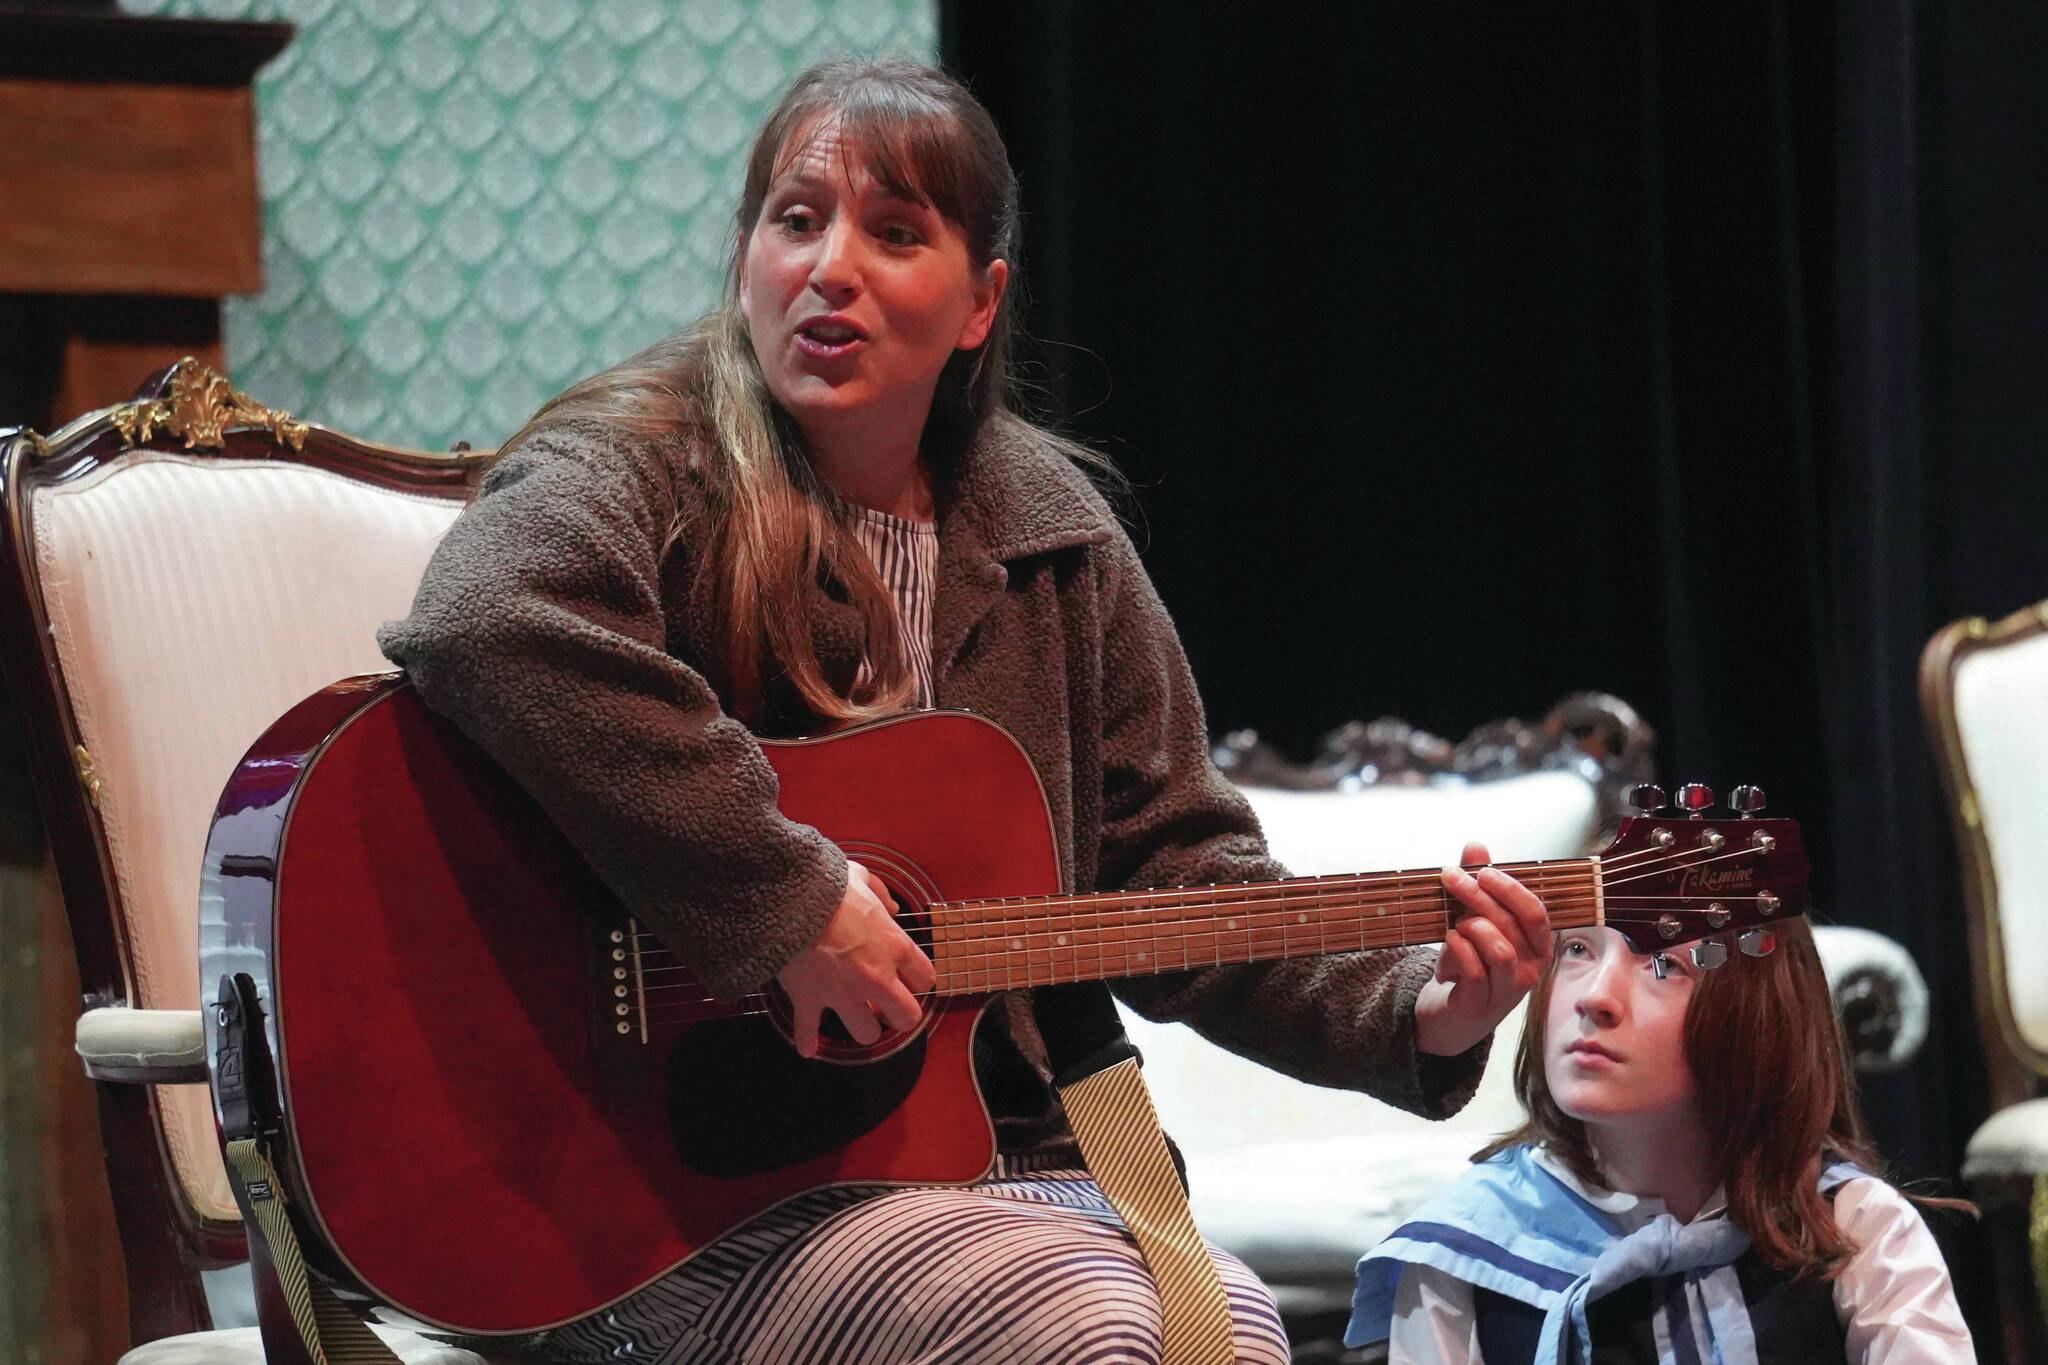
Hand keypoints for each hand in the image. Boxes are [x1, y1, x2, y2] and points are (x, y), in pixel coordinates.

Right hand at [774, 859, 935, 1058]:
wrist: (786, 897)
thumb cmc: (826, 886)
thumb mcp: (862, 877)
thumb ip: (881, 894)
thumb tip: (891, 906)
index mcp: (894, 945)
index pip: (926, 979)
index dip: (918, 979)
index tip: (909, 976)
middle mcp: (875, 977)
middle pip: (906, 1017)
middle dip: (900, 1013)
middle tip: (890, 1005)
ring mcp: (842, 992)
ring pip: (866, 1034)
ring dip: (861, 1026)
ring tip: (856, 1016)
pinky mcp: (809, 999)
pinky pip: (810, 1031)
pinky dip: (808, 1040)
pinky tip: (809, 1047)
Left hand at [1413, 841, 1551, 1056]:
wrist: (1450, 1016)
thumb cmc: (1469, 964)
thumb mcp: (1473, 920)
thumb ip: (1477, 885)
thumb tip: (1476, 845)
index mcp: (1536, 947)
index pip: (1536, 913)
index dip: (1511, 888)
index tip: (1482, 870)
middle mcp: (1529, 970)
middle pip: (1512, 925)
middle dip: (1479, 896)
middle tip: (1451, 878)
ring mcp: (1506, 991)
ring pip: (1499, 949)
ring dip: (1470, 926)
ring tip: (1455, 925)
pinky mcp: (1479, 1005)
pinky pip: (1474, 970)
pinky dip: (1457, 948)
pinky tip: (1449, 942)